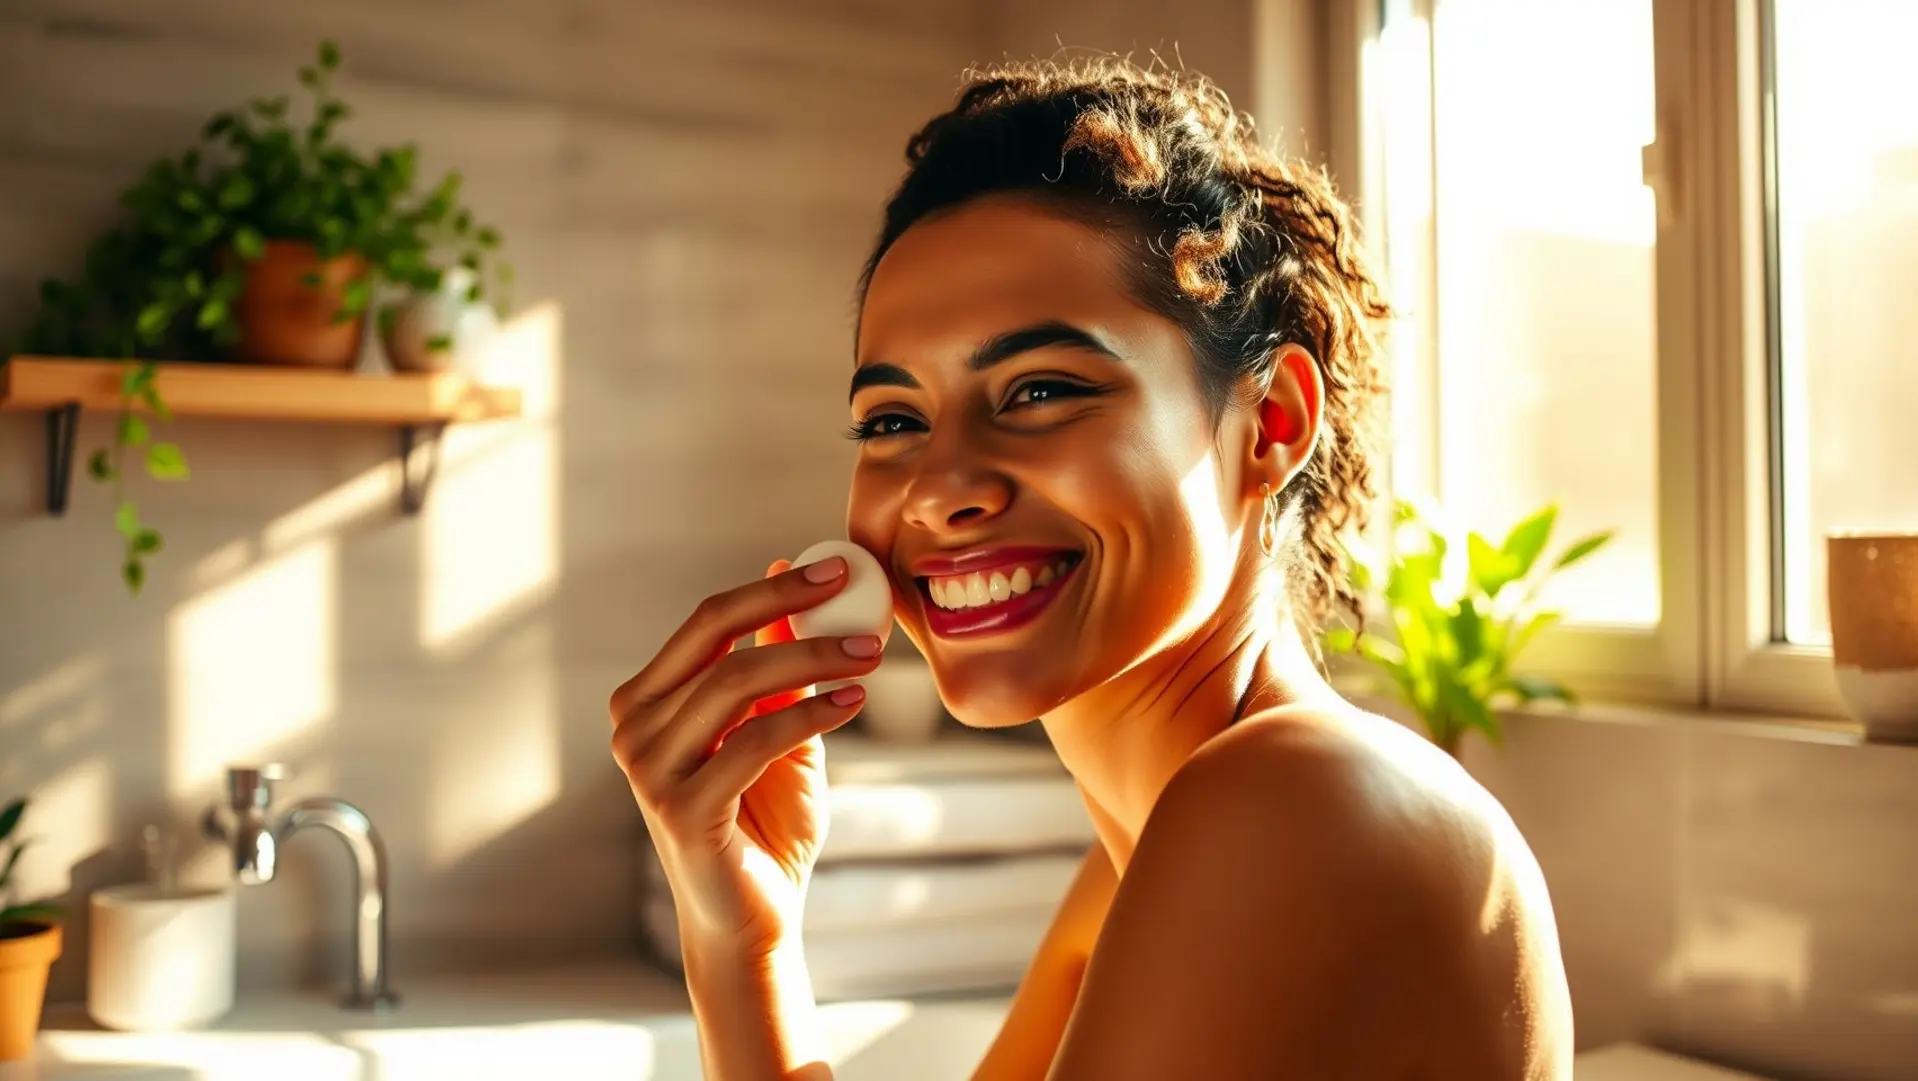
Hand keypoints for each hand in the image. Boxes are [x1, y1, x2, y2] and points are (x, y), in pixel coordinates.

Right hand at [609, 556, 883, 957]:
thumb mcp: (777, 728)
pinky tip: (851, 701)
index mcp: (648, 699)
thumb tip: (786, 571)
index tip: (837, 567)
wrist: (754, 917)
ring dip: (813, 660)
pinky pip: (753, 740)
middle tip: (858, 600)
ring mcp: (648, 768)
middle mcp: (634, 727)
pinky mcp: (678, 807)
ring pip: (736, 683)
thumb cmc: (765, 822)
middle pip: (718, 642)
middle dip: (790, 609)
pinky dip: (810, 712)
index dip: (771, 587)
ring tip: (868, 659)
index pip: (708, 621)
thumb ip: (778, 663)